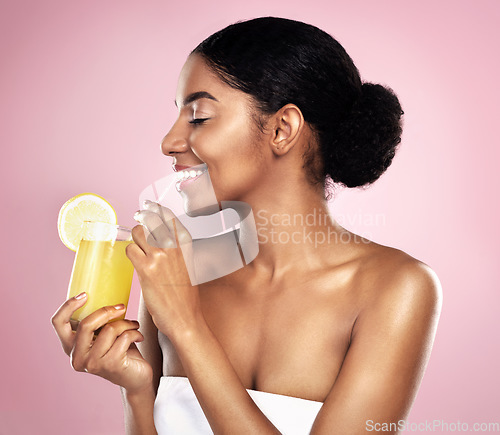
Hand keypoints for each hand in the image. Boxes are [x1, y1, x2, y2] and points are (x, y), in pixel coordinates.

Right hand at [51, 294, 152, 394]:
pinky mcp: (110, 365)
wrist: (136, 377)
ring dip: (126, 323)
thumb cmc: (120, 350)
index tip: (85, 294)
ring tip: (133, 325)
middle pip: (86, 324)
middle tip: (122, 307)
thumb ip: (98, 321)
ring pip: (109, 330)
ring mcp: (92, 364)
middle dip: (107, 311)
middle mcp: (77, 357)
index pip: (58, 323)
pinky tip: (139, 337)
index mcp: (70, 346)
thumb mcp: (104, 334)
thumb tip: (104, 292)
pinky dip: (135, 333)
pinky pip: (124, 338)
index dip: (68, 306)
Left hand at [126, 202, 202, 340]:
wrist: (184, 317)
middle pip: (151, 220)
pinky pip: (130, 250)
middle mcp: (173, 246)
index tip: (149, 205)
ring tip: (136, 245)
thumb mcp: (187, 266)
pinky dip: (129, 253)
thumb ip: (176, 250)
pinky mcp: (146, 269)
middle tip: (137, 216)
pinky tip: (134, 260)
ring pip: (138, 232)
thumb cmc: (185, 295)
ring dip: (134, 237)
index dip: (156, 208)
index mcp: (185, 244)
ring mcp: (159, 256)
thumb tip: (160, 239)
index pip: (169, 217)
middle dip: (142, 217)